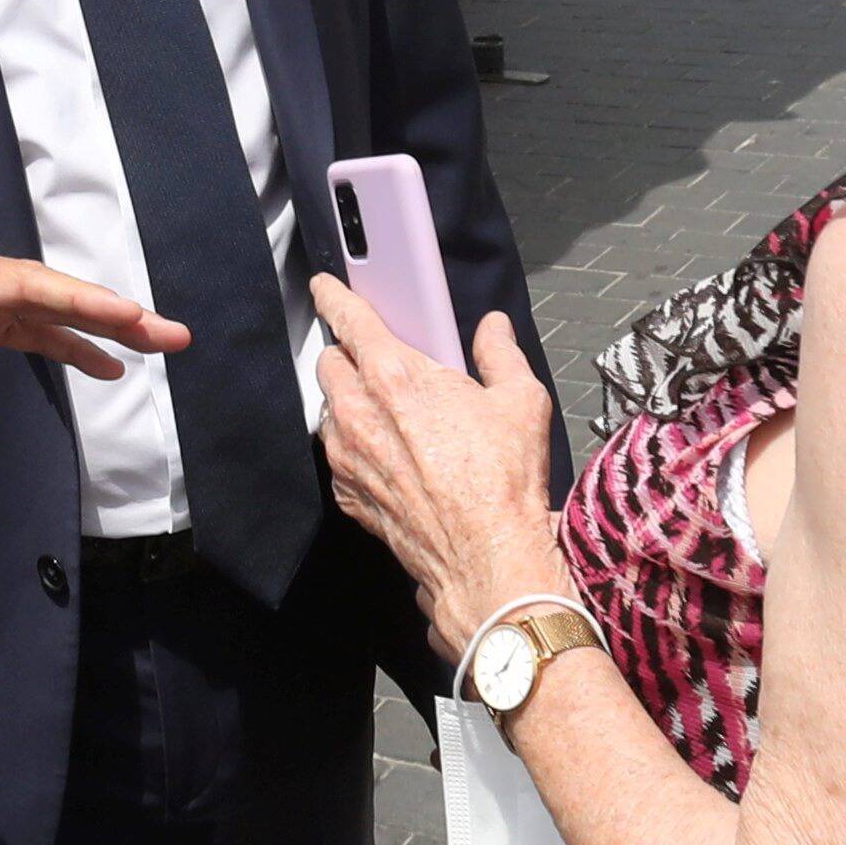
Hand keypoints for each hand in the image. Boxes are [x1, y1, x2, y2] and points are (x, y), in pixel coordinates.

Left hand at [0, 236, 177, 379]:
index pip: (33, 287)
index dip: (83, 301)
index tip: (131, 315)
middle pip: (58, 295)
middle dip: (117, 314)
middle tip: (174, 335)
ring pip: (53, 313)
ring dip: (105, 329)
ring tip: (161, 347)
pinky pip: (31, 332)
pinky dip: (70, 346)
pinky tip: (105, 367)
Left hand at [309, 280, 563, 653]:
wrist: (485, 557)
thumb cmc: (503, 482)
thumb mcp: (520, 401)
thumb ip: (500, 354)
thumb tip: (494, 329)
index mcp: (396, 376)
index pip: (348, 320)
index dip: (334, 297)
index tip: (325, 288)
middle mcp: (359, 412)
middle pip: (330, 364)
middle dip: (349, 357)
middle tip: (382, 364)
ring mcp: (346, 456)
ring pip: (329, 410)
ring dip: (350, 404)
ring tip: (392, 415)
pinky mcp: (347, 493)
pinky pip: (336, 456)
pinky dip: (354, 448)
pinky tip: (390, 456)